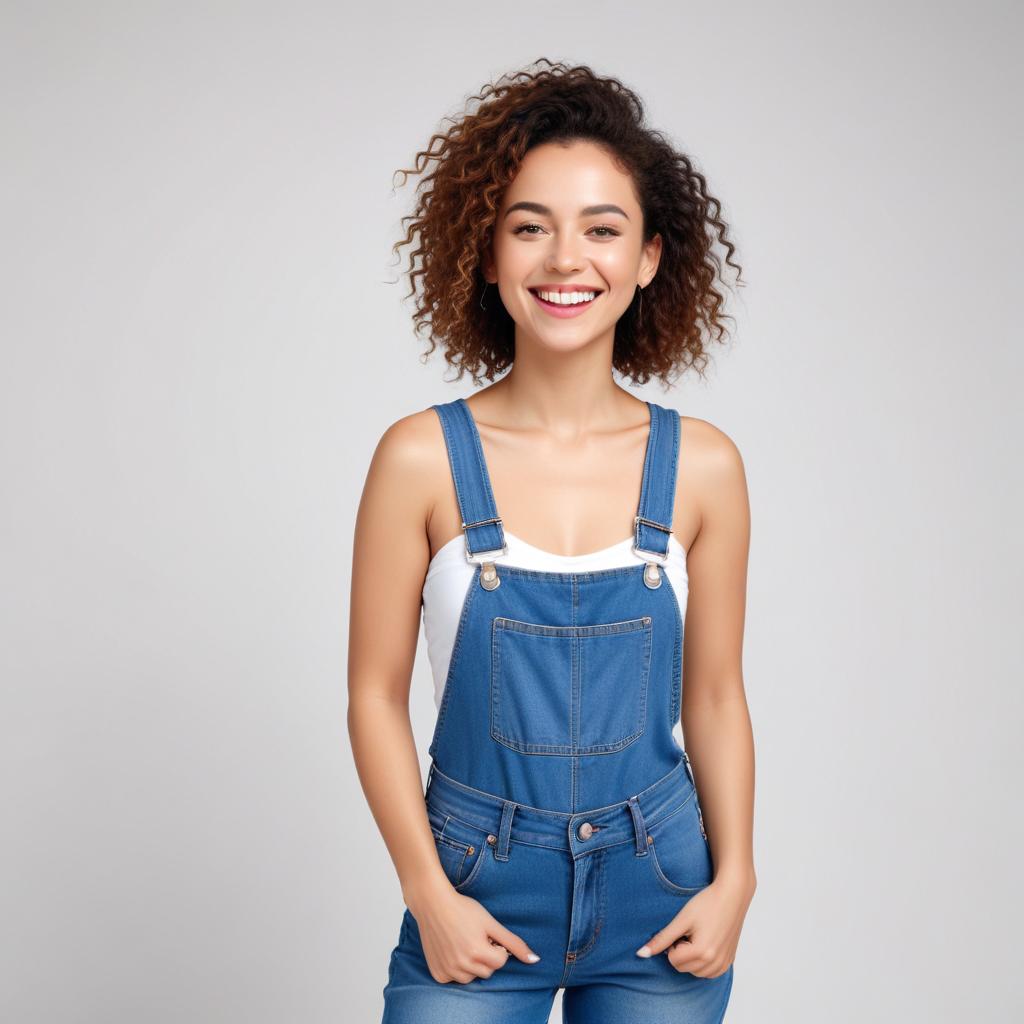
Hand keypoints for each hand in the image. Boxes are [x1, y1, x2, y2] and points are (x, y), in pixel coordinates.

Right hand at [408, 883, 540, 984]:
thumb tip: (535, 960)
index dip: (496, 946)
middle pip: (487, 972)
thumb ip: (513, 943)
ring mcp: (448, 971)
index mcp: (477, 952)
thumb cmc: (463, 909)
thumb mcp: (491, 923)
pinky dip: (455, 968)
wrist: (433, 904)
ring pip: (471, 977)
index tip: (486, 934)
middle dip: (485, 956)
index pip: (500, 961)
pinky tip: (451, 949)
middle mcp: (461, 966)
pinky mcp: (437, 973)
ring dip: (471, 964)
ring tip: (462, 942)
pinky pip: (454, 978)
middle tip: (474, 937)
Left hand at [636, 871, 755, 977]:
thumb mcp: (681, 920)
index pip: (672, 960)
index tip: (683, 928)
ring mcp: (723, 964)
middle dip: (681, 951)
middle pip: (682, 968)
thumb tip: (641, 954)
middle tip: (690, 931)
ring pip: (694, 972)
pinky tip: (706, 942)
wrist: (732, 895)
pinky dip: (702, 962)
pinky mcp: (728, 962)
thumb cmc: (706, 903)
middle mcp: (714, 963)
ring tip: (699, 935)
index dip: (673, 943)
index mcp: (702, 952)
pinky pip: (708, 972)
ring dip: (691, 958)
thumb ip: (661, 939)